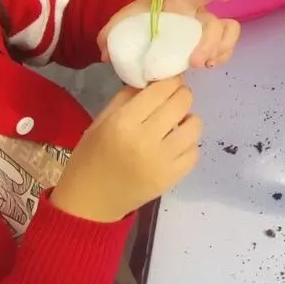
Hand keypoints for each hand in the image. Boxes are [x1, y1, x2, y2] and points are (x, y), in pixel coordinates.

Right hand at [52, 78, 200, 222]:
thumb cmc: (91, 157)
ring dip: (187, 120)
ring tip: (174, 125)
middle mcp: (146, 140)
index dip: (170, 80)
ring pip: (195, 125)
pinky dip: (188, 145)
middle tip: (171, 101)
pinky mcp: (172, 179)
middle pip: (182, 102)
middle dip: (180, 95)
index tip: (168, 81)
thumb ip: (128, 97)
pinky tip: (174, 145)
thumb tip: (154, 80)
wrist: (89, 203)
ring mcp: (162, 161)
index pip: (162, 89)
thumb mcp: (101, 121)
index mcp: (124, 122)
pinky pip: (195, 152)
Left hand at [98, 0, 239, 71]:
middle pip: (215, 22)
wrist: (144, 29)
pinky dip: (221, 57)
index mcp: (179, 3)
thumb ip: (110, 33)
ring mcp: (206, 29)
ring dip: (221, 49)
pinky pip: (224, 48)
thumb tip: (105, 53)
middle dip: (209, 42)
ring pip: (228, 32)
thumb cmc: (139, 21)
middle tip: (194, 63)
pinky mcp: (208, 45)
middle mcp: (197, 14)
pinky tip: (209, 66)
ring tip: (205, 65)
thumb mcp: (122, 23)